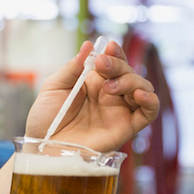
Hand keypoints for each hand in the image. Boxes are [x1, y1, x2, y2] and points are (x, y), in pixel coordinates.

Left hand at [25, 40, 158, 151]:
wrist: (42, 147)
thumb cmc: (46, 120)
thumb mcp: (54, 87)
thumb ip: (73, 67)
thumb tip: (88, 45)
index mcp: (93, 82)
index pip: (113, 62)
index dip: (115, 52)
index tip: (108, 46)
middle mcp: (110, 95)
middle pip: (128, 72)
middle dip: (118, 65)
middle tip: (102, 65)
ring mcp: (119, 111)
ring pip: (142, 88)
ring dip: (131, 81)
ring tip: (110, 86)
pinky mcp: (125, 128)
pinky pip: (149, 113)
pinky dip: (150, 101)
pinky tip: (139, 95)